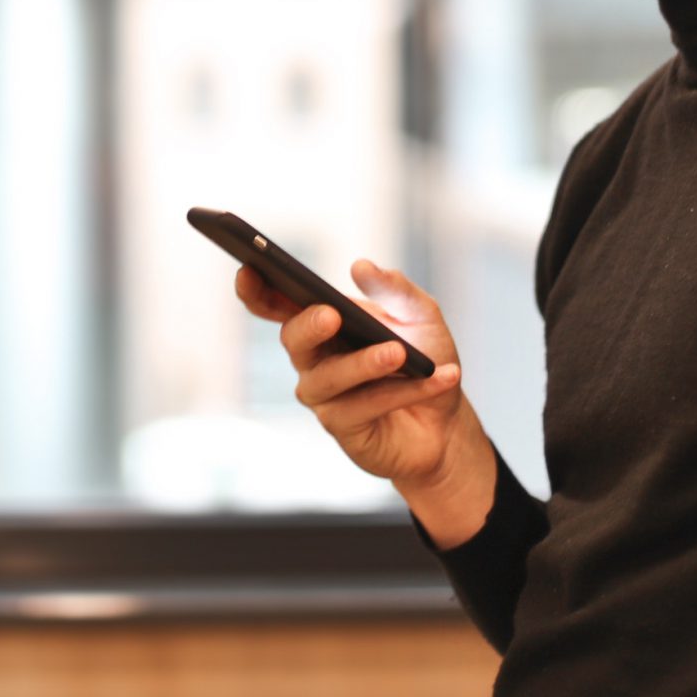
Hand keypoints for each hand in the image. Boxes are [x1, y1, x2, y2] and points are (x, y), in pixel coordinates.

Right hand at [234, 259, 466, 484]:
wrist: (447, 421)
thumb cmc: (425, 360)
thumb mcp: (420, 316)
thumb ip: (394, 289)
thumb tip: (360, 266)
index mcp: (321, 325)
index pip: (278, 306)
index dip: (256, 290)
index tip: (248, 269)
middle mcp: (314, 361)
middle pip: (293, 340)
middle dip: (309, 325)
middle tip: (331, 314)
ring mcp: (325, 399)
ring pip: (330, 378)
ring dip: (365, 363)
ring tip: (398, 354)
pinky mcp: (345, 430)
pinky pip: (367, 406)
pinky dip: (406, 390)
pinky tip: (441, 378)